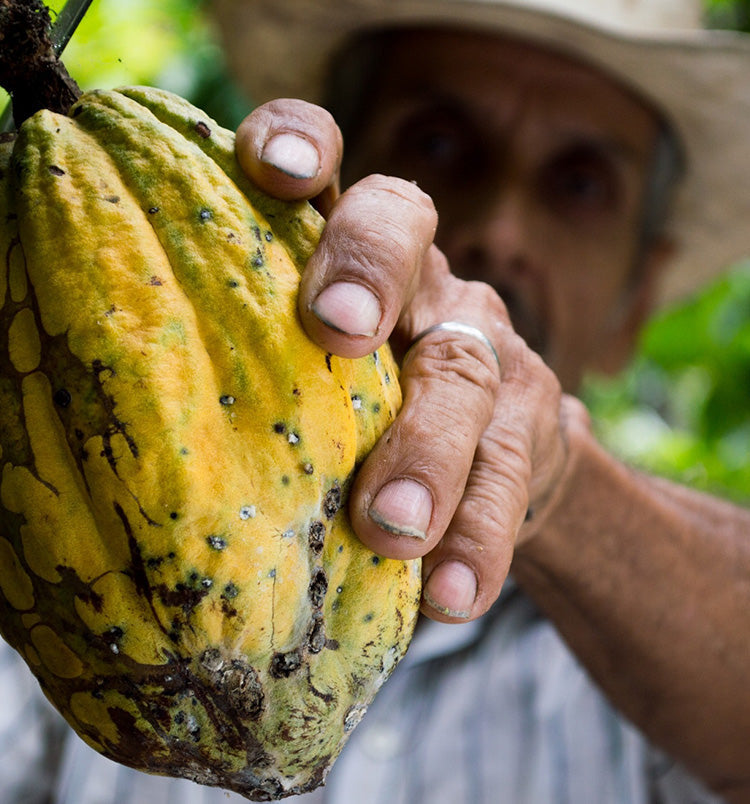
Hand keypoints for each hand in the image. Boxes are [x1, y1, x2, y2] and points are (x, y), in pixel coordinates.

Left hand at [236, 100, 575, 621]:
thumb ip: (266, 371)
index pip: (331, 165)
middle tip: (337, 331)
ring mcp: (486, 347)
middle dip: (368, 271)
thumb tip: (155, 434)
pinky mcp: (532, 424)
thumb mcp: (320, 376)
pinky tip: (451, 594)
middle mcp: (423, 282)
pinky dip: (478, 538)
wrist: (501, 462)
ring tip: (392, 529)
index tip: (272, 169)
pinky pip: (511, 476)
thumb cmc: (371, 413)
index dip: (303, 144)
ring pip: (465, 372)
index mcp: (353, 256)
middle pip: (405, 233)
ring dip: (428, 451)